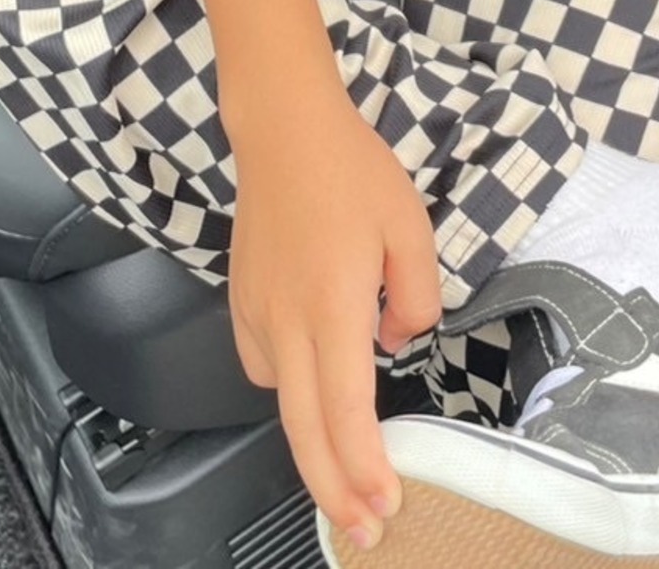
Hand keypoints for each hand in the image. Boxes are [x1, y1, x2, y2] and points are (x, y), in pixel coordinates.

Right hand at [227, 82, 442, 548]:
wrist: (285, 129)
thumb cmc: (352, 172)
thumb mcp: (412, 228)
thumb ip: (418, 297)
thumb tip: (395, 342)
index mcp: (333, 304)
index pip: (345, 409)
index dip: (363, 468)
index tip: (384, 505)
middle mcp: (286, 320)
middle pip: (302, 429)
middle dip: (333, 490)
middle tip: (364, 529)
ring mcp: (256, 313)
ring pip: (282, 400)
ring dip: (313, 440)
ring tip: (348, 463)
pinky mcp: (240, 302)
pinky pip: (264, 365)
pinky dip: (291, 390)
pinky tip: (314, 379)